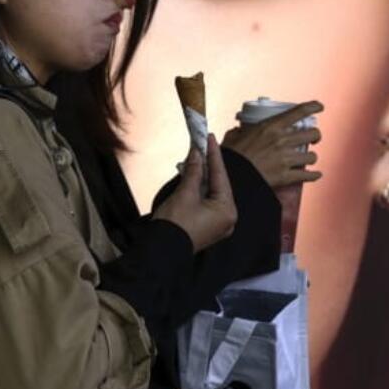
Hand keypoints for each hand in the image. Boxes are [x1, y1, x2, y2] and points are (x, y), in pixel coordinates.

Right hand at [151, 133, 236, 251]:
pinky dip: (200, 189)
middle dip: (208, 165)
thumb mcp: (185, 193)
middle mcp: (228, 218)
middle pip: (218, 184)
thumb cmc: (175, 222)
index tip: (209, 137)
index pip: (221, 175)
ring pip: (212, 193)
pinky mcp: (208, 227)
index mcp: (227, 210)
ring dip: (203, 176)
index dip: (213, 155)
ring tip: (195, 157)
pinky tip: (193, 176)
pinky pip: (208, 203)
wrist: (161, 251)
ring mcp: (219, 224)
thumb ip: (194, 171)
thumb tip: (197, 153)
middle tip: (202, 145)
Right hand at [221, 101, 323, 188]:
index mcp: (271, 127)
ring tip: (308, 157)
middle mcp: (282, 141)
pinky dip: (313, 175)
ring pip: (312, 156)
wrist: (231, 176)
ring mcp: (285, 159)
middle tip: (312, 138)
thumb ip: (240, 131)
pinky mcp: (285, 176)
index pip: (299, 112)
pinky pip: (307, 175)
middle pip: (313, 134)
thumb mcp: (234, 136)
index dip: (313, 107)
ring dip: (311, 156)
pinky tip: (316, 174)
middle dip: (315, 136)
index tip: (319, 106)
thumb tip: (239, 131)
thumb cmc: (231, 156)